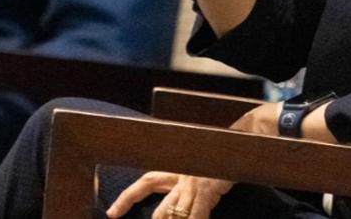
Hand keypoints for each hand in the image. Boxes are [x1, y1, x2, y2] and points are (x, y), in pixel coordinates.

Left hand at [104, 102, 282, 217]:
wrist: (238, 139)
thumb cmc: (219, 154)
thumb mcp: (197, 164)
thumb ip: (185, 180)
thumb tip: (177, 196)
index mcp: (176, 170)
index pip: (146, 182)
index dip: (127, 198)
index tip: (112, 212)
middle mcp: (181, 179)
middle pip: (161, 208)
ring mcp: (194, 185)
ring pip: (175, 214)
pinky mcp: (208, 190)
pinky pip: (197, 214)